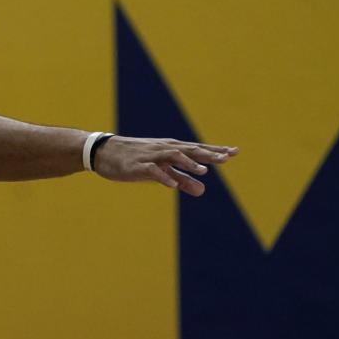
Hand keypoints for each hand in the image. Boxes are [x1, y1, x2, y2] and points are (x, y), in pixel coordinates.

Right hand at [93, 137, 237, 195]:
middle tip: (226, 158)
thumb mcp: (161, 171)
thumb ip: (182, 179)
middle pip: (189, 150)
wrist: (104, 153)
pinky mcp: (138, 166)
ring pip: (172, 157)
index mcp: (170, 149)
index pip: (197, 149)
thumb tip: (202, 190)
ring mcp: (151, 156)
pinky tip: (172, 185)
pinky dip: (163, 176)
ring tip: (203, 171)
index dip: (215, 150)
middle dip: (207, 154)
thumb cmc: (135, 160)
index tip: (234, 152)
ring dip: (188, 163)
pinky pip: (152, 171)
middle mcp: (163, 149)